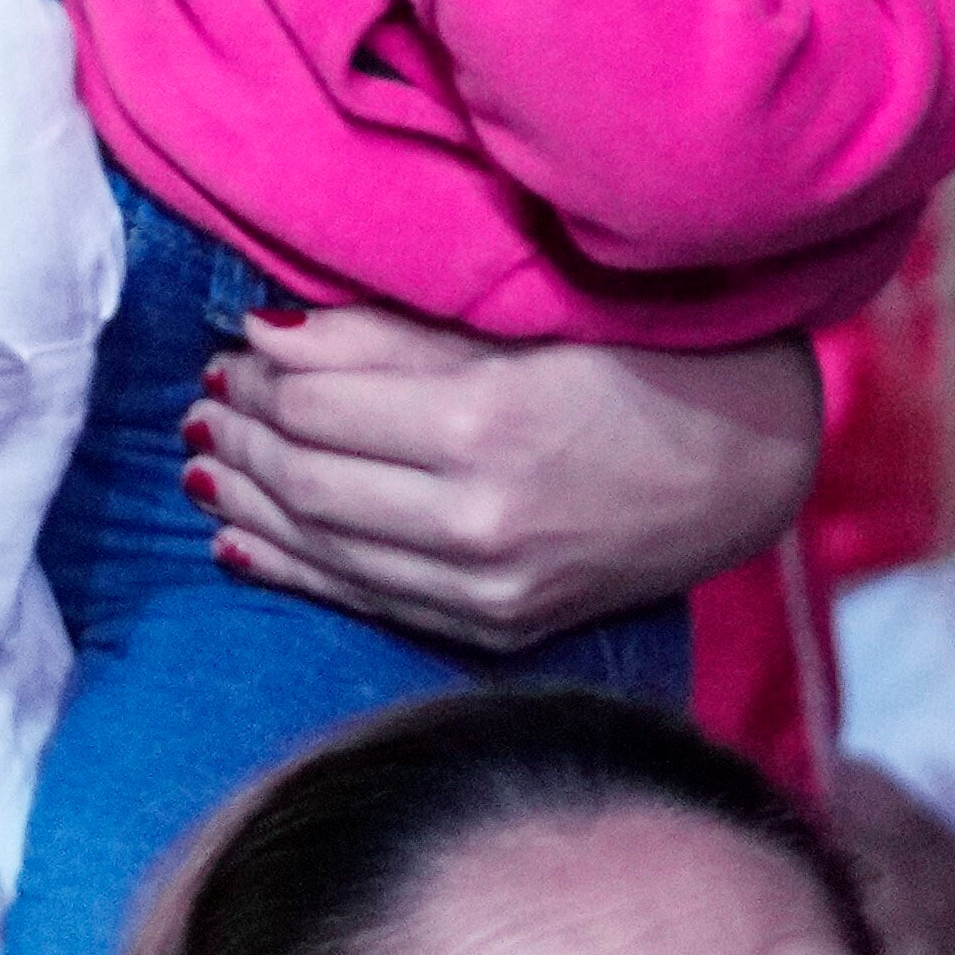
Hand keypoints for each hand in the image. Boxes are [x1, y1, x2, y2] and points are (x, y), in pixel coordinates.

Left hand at [193, 308, 821, 658]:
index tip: (231, 341)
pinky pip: (362, 598)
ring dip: (247, 498)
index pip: (316, 404)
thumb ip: (388, 332)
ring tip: (210, 454)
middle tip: (208, 394)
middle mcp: (478, 521)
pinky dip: (288, 566)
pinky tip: (237, 536)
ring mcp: (487, 589)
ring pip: (320, 546)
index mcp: (485, 423)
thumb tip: (264, 330)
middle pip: (305, 479)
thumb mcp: (516, 326)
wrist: (747, 464)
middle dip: (241, 432)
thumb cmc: (636, 362)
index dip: (258, 372)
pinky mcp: (497, 628)